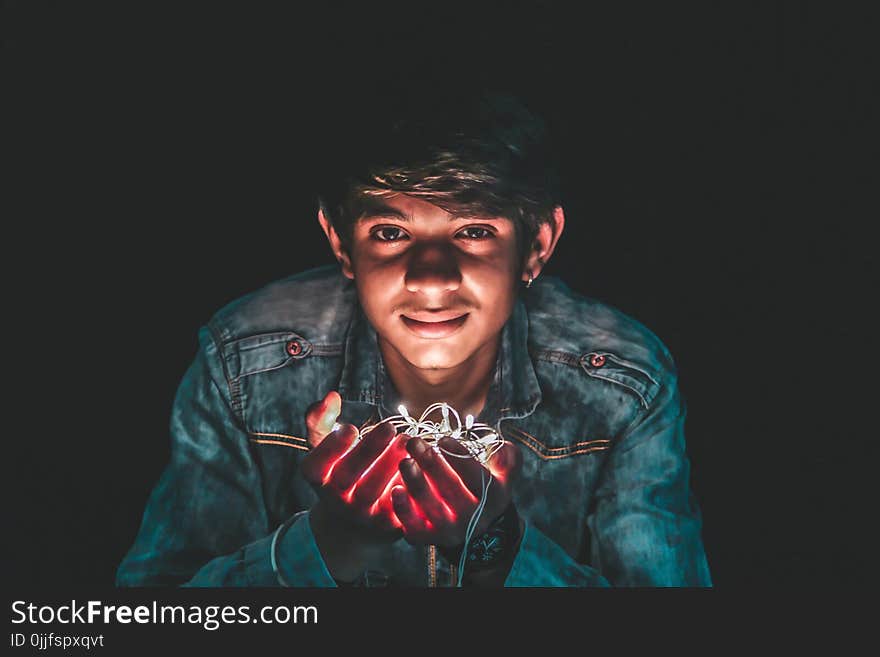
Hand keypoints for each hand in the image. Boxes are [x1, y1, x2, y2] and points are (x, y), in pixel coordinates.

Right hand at [300, 391, 406, 579]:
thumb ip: (321, 420)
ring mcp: (362, 514)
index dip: (330, 447)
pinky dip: (410, 483)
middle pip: (347, 476)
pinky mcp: (388, 524)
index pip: (315, 467)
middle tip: (390, 427)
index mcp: (319, 480)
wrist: (355, 525)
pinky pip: (399, 504)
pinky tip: (420, 461)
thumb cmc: (341, 473)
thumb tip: (332, 396)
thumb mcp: (325, 450)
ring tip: (408, 441)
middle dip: (368, 450)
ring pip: (374, 491)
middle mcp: (336, 500)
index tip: (351, 427)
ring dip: (392, 463)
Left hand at [390, 435, 521, 547]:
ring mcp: (450, 531)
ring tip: (404, 462)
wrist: (476, 532)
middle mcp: (473, 518)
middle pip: (451, 490)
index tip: (443, 439)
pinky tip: (394, 490)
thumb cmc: (483, 492)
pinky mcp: (429, 539)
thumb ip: (508, 460)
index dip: (460, 457)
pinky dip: (403, 511)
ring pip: (432, 508)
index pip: (476, 476)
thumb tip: (503, 450)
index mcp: (493, 498)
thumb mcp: (503, 477)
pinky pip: (415, 527)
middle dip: (432, 465)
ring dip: (416, 484)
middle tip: (414, 443)